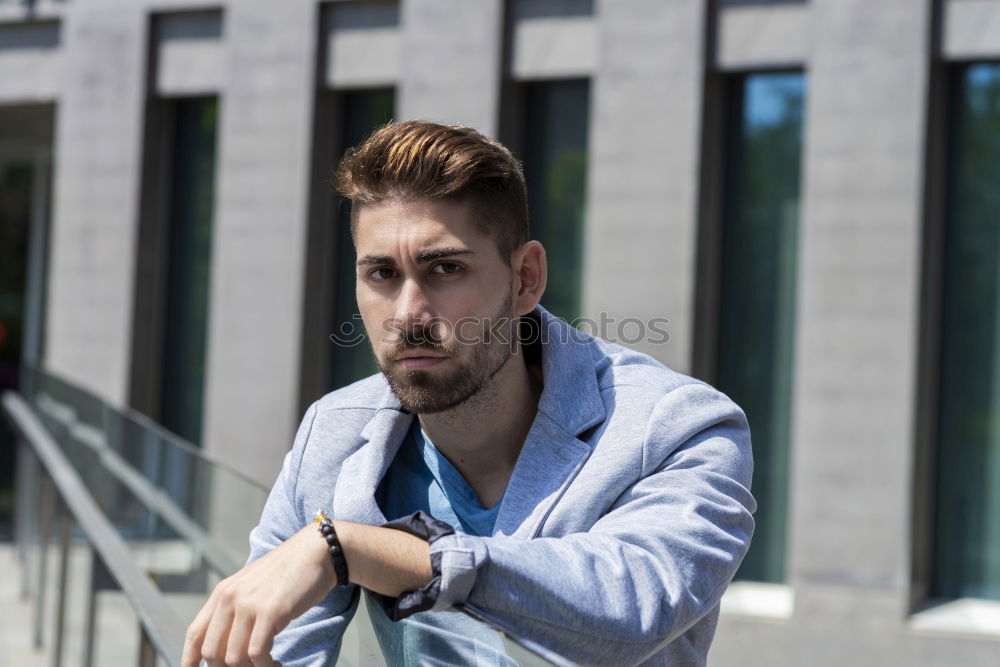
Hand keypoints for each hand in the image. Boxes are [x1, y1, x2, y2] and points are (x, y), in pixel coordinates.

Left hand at [181, 523, 334, 666]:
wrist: (316, 551)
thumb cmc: (290, 572)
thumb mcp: (253, 587)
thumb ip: (237, 609)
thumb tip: (228, 644)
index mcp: (223, 592)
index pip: (195, 634)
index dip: (190, 660)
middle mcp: (230, 598)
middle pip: (211, 652)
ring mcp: (249, 604)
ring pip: (233, 657)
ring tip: (267, 665)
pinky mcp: (270, 612)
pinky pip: (256, 653)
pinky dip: (265, 666)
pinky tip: (276, 664)